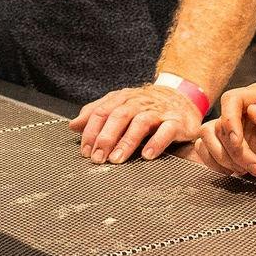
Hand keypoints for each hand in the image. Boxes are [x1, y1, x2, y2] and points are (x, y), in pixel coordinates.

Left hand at [68, 84, 202, 163]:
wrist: (182, 97)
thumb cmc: (147, 105)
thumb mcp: (120, 106)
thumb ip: (97, 114)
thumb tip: (73, 125)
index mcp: (123, 99)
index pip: (102, 112)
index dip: (91, 131)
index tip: (85, 150)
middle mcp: (139, 103)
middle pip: (119, 116)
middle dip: (106, 137)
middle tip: (97, 158)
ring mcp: (159, 112)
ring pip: (140, 122)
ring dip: (126, 141)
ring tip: (117, 159)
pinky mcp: (177, 122)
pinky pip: (166, 130)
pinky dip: (156, 142)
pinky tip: (146, 155)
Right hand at [192, 83, 255, 176]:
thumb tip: (253, 111)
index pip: (231, 99)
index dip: (229, 120)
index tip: (238, 142)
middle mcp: (241, 110)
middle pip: (219, 125)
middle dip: (235, 151)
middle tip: (255, 167)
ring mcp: (232, 127)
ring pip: (207, 137)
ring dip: (224, 158)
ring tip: (247, 171)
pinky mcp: (226, 144)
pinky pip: (205, 149)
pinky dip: (215, 163)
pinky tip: (235, 171)